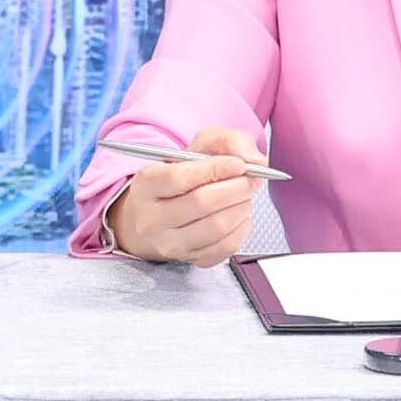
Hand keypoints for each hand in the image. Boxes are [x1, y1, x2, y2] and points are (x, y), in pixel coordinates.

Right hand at [106, 134, 269, 264]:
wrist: (159, 214)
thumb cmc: (180, 177)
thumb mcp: (197, 146)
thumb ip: (228, 142)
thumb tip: (253, 161)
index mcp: (146, 184)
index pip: (179, 177)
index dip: (215, 169)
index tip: (238, 164)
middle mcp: (152, 218)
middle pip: (201, 203)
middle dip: (236, 188)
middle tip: (251, 179)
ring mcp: (168, 243)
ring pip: (216, 227)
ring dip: (241, 207)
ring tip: (244, 196)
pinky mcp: (189, 259)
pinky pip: (225, 247)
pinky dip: (242, 228)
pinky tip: (240, 214)